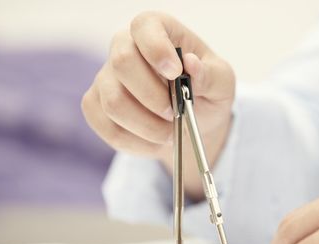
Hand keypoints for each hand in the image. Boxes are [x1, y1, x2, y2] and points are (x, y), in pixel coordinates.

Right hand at [81, 12, 234, 198]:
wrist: (193, 122)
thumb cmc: (206, 92)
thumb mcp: (221, 82)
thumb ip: (211, 74)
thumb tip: (192, 64)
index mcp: (158, 30)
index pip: (145, 26)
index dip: (157, 49)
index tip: (175, 73)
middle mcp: (125, 47)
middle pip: (122, 63)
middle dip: (153, 97)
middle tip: (175, 113)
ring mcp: (106, 77)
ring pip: (114, 102)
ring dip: (148, 126)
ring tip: (169, 132)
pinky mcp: (96, 106)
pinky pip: (107, 128)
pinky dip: (136, 142)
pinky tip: (153, 141)